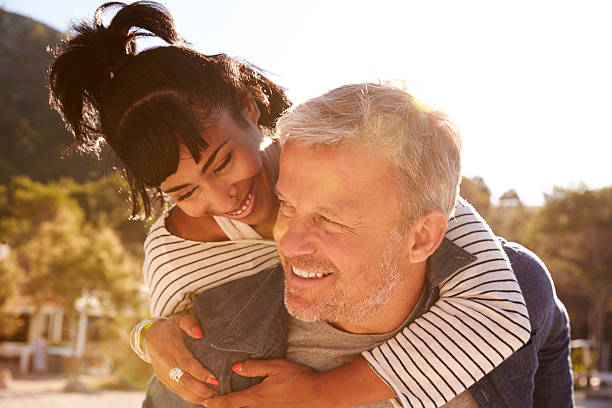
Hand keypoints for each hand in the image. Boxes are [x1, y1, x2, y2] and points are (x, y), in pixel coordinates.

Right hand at [145, 311, 219, 404]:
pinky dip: (189, 397)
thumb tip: (200, 333)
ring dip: (196, 396)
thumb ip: (190, 323)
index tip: (215, 380)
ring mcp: (163, 373)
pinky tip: (202, 400)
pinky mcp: (162, 379)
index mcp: (172, 348)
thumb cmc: (172, 327)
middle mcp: (166, 363)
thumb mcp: (180, 319)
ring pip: (180, 388)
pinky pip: (176, 391)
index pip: (187, 363)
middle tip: (217, 393)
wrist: (151, 335)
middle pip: (184, 380)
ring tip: (212, 399)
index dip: (200, 373)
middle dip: (201, 389)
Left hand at [204, 359, 329, 407]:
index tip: (204, 402)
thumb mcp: (277, 367)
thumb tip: (235, 368)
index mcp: (256, 397)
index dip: (215, 403)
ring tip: (225, 406)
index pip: (229, 402)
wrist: (320, 396)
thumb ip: (254, 367)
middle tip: (209, 405)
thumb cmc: (300, 379)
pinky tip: (248, 406)